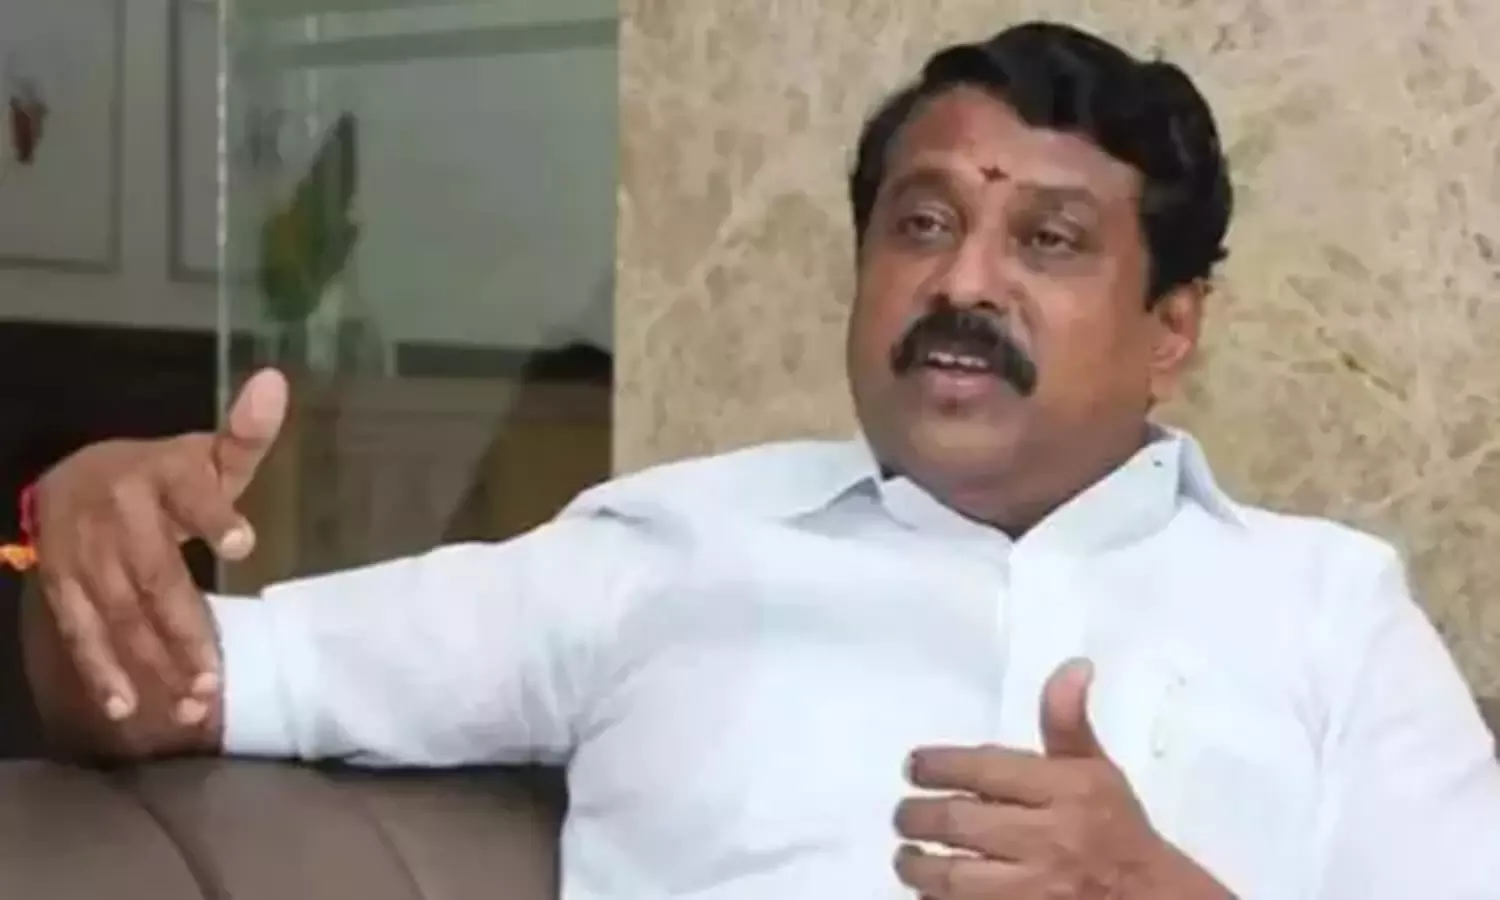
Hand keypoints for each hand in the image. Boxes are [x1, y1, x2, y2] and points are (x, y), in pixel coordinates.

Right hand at [31, 368, 287, 723]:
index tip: (243, 543)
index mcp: (162, 474)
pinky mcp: (62, 586)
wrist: (71, 478)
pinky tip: (126, 707)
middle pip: (155, 576)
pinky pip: (81, 633)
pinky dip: (101, 672)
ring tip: (192, 700)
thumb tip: (275, 383)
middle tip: (214, 674)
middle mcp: (120, 514)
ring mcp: (85, 555)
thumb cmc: (163, 476)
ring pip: (120, 614)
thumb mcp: (205, 454)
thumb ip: (245, 434)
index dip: (215, 515)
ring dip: (152, 662)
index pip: (191, 493)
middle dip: (184, 628)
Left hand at [893, 659, 1232, 898]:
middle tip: (903, 814)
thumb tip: (1072, 665)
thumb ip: (1066, 721)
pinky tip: (930, 888)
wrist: (1151, 899)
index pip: (985, 770)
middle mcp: (1052, 838)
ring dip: (917, 864)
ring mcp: (1037, 888)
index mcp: (1068, 790)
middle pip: (959, 822)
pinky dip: (937, 897)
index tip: (913, 766)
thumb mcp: (1096, 769)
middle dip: (916, 816)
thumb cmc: (1115, 828)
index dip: (937, 765)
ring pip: (953, 876)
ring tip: (907, 854)